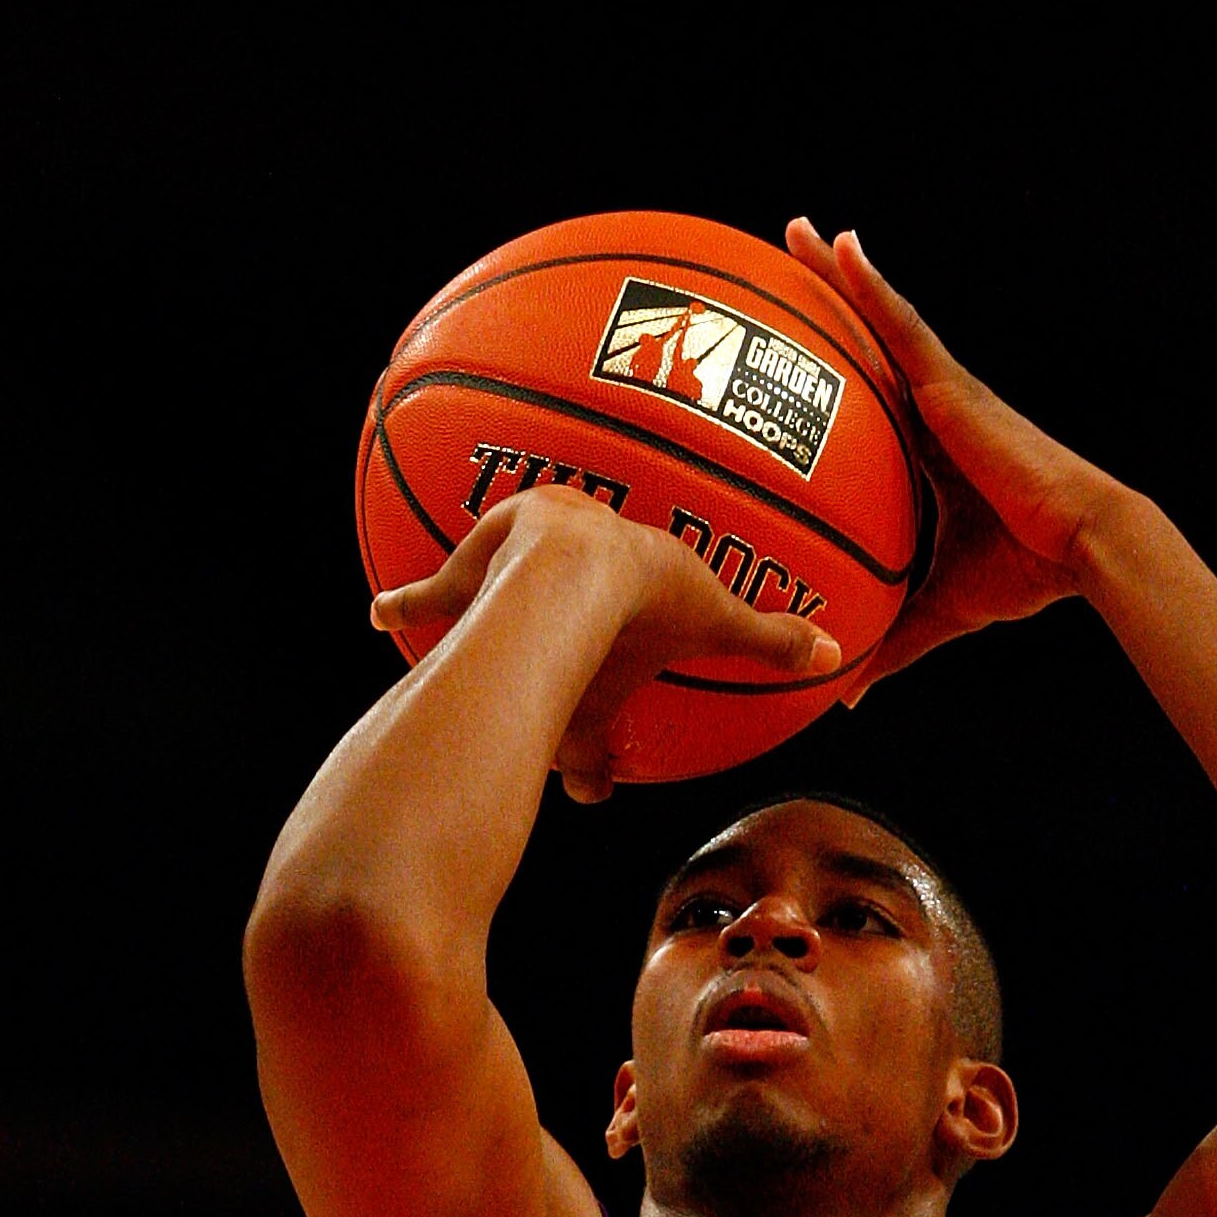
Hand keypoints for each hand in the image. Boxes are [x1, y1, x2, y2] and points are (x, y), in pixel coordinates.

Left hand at [372, 487, 841, 800]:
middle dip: (534, 596)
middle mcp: (561, 560)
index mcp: (623, 566)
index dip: (620, 610)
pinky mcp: (466, 579)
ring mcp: (508, 566)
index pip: (627, 592)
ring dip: (464, 592)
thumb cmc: (650, 600)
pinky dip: (406, 602)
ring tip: (428, 611)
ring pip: (485, 584)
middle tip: (528, 617)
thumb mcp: (715, 623)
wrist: (583, 573)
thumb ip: (769, 641)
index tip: (617, 622)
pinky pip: (430, 592)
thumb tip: (841, 655)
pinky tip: (375, 611)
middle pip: (547, 589)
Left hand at [784, 221, 1127, 701]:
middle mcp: (931, 413)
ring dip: (837, 276)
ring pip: (878, 322)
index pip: (868, 408)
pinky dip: (870, 285)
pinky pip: (900, 324)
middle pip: (866, 349)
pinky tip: (839, 246)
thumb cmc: (1021, 575)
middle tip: (775, 266)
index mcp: (927, 456)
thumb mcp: (936, 612)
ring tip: (794, 232)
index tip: (785, 362)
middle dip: (824, 307)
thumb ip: (891, 643)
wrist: (1079, 546)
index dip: (831, 380)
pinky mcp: (953, 385)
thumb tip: (846, 694)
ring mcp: (942, 393)